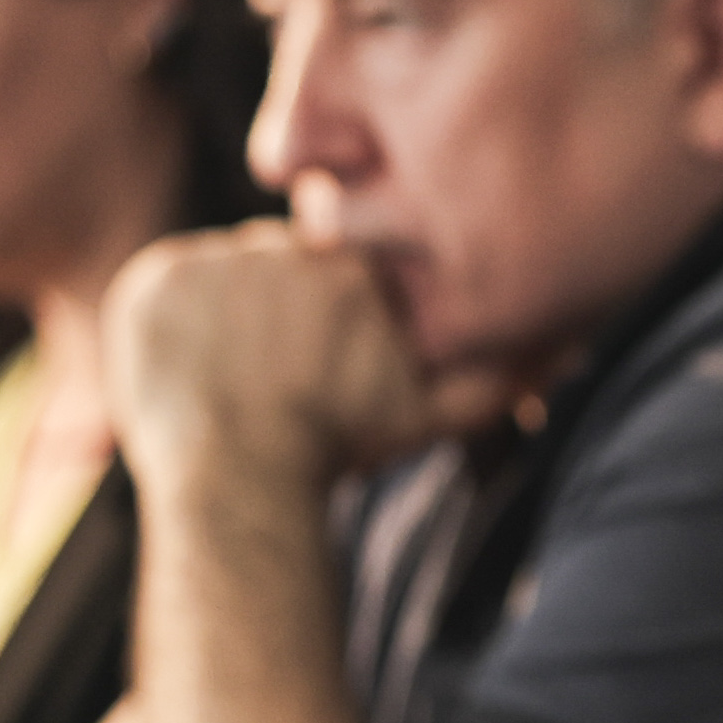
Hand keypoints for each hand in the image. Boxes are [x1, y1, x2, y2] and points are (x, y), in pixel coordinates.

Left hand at [106, 222, 505, 493]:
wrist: (240, 476)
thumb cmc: (337, 448)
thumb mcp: (429, 417)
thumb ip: (492, 378)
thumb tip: (563, 352)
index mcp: (353, 270)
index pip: (332, 270)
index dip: (319, 317)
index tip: (308, 359)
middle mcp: (290, 247)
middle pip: (275, 265)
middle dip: (271, 310)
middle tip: (264, 374)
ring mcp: (220, 259)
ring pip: (223, 274)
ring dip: (221, 313)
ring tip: (225, 377)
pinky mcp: (159, 278)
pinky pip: (164, 284)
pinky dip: (168, 320)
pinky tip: (186, 367)